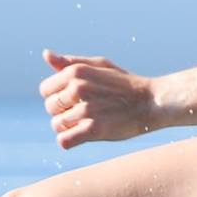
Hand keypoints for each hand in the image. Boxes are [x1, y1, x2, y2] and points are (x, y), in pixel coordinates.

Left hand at [38, 49, 156, 148]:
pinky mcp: (94, 129)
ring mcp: (86, 109)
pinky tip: (84, 135)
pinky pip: (64, 141)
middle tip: (85, 111)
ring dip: (70, 127)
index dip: (57, 96)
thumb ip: (71, 62)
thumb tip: (46, 54)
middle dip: (63, 112)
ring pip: (57, 126)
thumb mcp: (99, 65)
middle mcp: (78, 88)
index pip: (45, 90)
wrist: (151, 102)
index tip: (74, 99)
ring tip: (89, 121)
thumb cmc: (124, 83)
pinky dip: (71, 141)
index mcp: (76, 71)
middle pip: (50, 108)